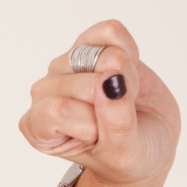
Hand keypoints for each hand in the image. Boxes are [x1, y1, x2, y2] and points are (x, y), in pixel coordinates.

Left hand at [19, 20, 180, 186]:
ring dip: (125, 77)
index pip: (59, 111)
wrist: (148, 140)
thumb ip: (116, 122)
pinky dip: (130, 51)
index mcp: (38, 127)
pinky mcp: (89, 44)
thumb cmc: (127, 155)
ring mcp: (63, 66)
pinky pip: (111, 32)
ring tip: (125, 97)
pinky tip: (127, 73)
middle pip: (84, 82)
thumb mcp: (123, 152)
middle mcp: (43, 94)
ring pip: (100, 55)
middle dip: (115, 100)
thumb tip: (112, 79)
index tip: (101, 136)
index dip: (91, 123)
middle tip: (120, 117)